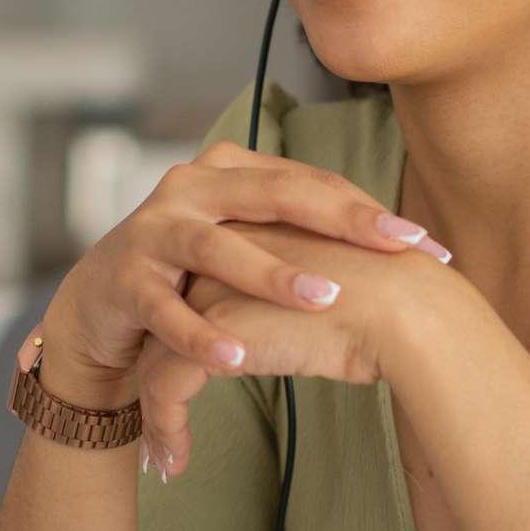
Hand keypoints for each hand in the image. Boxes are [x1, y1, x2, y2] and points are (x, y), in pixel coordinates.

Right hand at [26, 143, 451, 413]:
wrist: (99, 307)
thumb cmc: (194, 277)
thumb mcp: (249, 246)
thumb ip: (307, 240)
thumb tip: (406, 253)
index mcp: (232, 172)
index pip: (312, 184)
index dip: (370, 211)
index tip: (430, 245)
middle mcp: (192, 188)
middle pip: (276, 196)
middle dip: (343, 222)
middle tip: (399, 246)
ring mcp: (154, 230)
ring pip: (219, 248)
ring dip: (273, 274)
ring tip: (325, 297)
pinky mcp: (124, 279)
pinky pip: (165, 309)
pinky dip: (200, 333)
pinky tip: (235, 358)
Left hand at [134, 221, 484, 477]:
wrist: (408, 310)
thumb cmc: (400, 303)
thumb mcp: (344, 287)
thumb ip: (314, 294)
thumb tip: (319, 324)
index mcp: (255, 234)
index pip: (202, 283)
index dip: (193, 330)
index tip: (193, 369)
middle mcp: (224, 252)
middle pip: (169, 316)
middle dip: (158, 370)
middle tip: (159, 415)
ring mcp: (211, 290)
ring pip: (155, 357)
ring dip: (156, 412)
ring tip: (162, 454)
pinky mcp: (209, 333)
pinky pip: (164, 389)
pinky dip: (167, 428)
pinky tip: (176, 464)